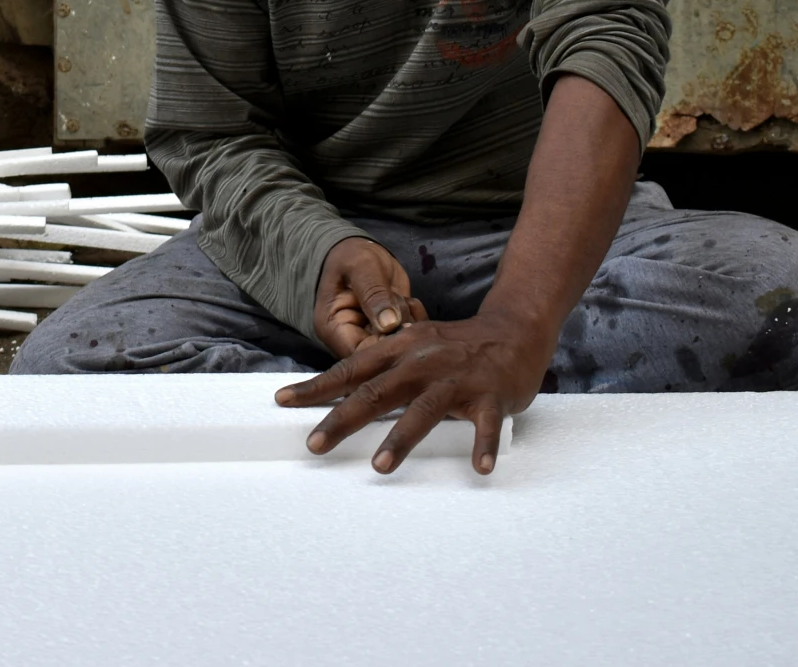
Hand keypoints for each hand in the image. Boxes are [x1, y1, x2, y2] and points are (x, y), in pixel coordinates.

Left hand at [277, 309, 550, 474]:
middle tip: (315, 444)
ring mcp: (458, 378)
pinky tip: (480, 468)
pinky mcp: (491, 394)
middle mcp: (424, 362)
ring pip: (425, 410)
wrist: (513, 329)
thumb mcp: (414, 345)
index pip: (352, 369)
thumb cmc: (455, 346)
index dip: (317, 386)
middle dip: (343, 419)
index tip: (283, 400)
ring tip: (380, 467)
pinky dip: (483, 445)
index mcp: (401, 349)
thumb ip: (384, 367)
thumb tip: (342, 392)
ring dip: (401, 439)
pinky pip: (486, 424)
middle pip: (377, 392)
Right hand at [312, 236, 426, 357]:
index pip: (359, 355)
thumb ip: (373, 293)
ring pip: (400, 346)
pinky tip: (411, 301)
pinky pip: (411, 335)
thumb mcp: (361, 267)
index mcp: (333, 329)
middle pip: (381, 354)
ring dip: (409, 322)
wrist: (360, 251)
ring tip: (401, 298)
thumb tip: (389, 325)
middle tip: (402, 304)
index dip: (383, 345)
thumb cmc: (352, 256)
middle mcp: (351, 339)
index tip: (401, 324)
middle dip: (399, 331)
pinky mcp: (391, 331)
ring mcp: (373, 337)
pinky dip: (417, 319)